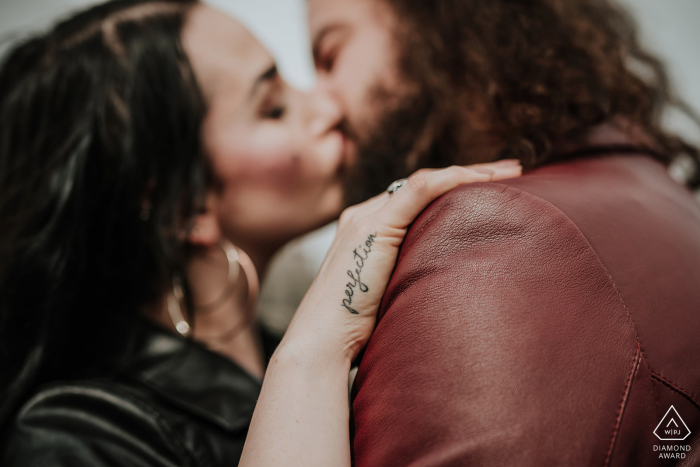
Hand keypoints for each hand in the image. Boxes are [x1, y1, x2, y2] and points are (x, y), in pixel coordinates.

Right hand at [279, 160, 521, 363]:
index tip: (494, 189)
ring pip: (425, 181)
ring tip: (512, 171)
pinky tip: (483, 178)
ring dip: (472, 171)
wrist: (324, 340)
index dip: (456, 187)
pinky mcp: (373, 226)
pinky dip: (453, 179)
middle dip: (470, 173)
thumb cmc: (356, 329)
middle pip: (424, 183)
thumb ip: (410, 278)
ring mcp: (366, 218)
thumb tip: (447, 285)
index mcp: (368, 229)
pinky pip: (419, 190)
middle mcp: (364, 216)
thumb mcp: (391, 295)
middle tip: (512, 172)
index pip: (417, 197)